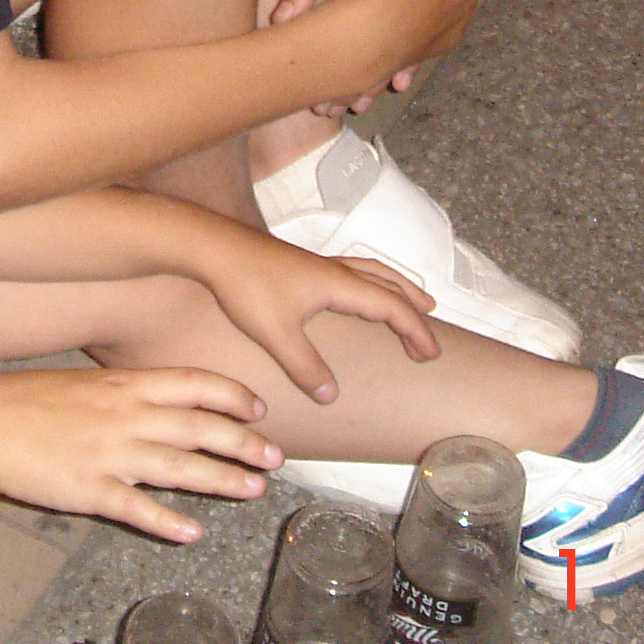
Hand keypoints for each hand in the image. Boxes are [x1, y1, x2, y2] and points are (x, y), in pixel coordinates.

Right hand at [0, 367, 279, 542]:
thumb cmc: (23, 400)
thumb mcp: (81, 382)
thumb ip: (121, 394)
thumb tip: (155, 404)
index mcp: (123, 385)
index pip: (194, 383)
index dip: (233, 395)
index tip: (259, 409)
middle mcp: (125, 416)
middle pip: (200, 427)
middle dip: (244, 443)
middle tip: (275, 458)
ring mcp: (109, 454)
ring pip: (180, 467)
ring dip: (223, 480)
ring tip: (253, 490)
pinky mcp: (89, 490)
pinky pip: (137, 508)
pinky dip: (168, 521)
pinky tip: (193, 533)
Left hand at [197, 228, 439, 401]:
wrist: (212, 247)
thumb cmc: (245, 285)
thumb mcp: (276, 334)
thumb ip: (305, 367)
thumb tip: (332, 396)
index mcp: (338, 284)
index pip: (391, 307)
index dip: (415, 331)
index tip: (431, 354)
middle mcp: (334, 270)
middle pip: (388, 284)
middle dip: (414, 308)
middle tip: (431, 330)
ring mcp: (318, 263)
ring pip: (371, 270)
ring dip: (397, 286)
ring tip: (415, 299)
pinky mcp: (301, 263)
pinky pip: (352, 270)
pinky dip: (371, 281)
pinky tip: (356, 292)